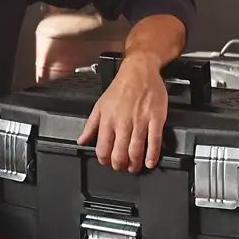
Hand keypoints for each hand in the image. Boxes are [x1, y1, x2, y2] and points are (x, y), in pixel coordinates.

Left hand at [77, 55, 167, 171]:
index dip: (104, 160)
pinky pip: (154, 141)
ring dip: (135, 164)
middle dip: (120, 165)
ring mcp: (140, 121)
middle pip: (120, 153)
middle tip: (122, 168)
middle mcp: (123, 122)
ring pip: (136, 150)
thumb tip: (82, 140)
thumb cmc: (121, 87)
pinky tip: (151, 162)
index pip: (103, 148)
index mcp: (108, 120)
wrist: (139, 71)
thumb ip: (90, 126)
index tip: (108, 162)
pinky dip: (153, 155)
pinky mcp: (156, 118)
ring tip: (135, 167)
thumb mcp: (99, 105)